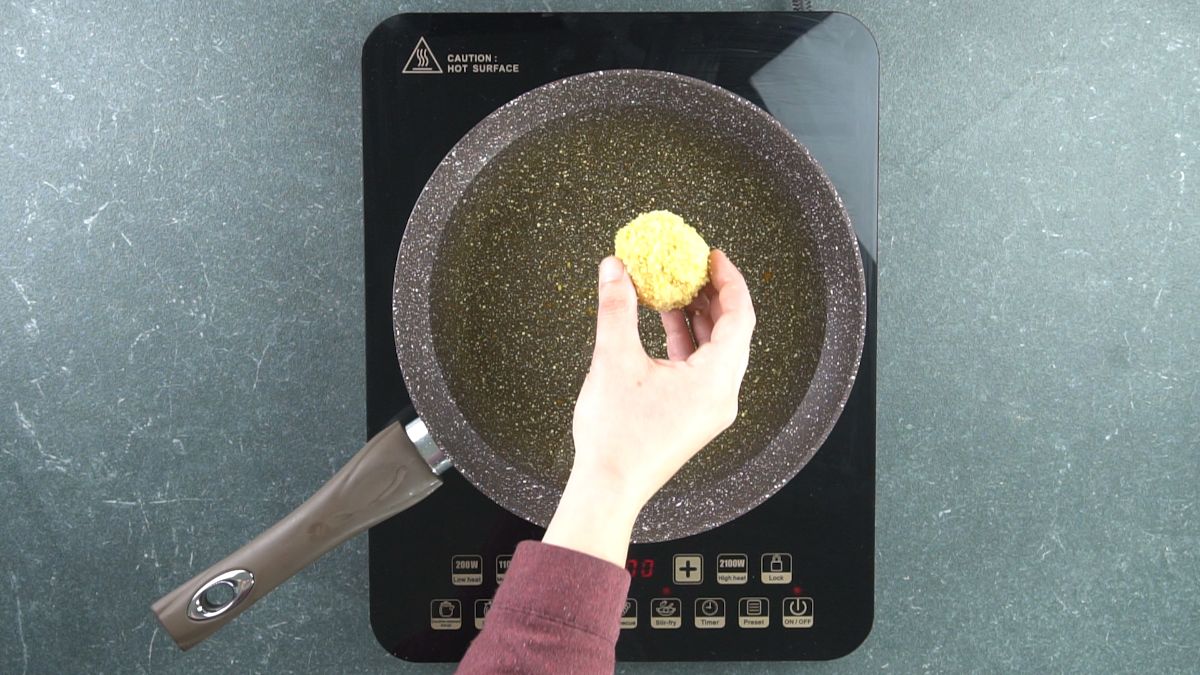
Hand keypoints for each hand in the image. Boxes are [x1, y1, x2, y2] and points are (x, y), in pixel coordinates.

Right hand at [542, 250, 754, 565]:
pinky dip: (687, 342)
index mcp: (714, 381)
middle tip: (694, 268)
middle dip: (713, 296)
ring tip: (675, 288)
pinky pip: (701, 368)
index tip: (713, 256)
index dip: (729, 281)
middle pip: (733, 333)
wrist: (607, 488)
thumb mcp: (613, 360)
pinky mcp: (693, 417)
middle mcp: (721, 396)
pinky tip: (663, 323)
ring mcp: (709, 409)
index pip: (740, 317)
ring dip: (698, 318)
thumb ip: (616, 308)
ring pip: (716, 351)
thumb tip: (615, 268)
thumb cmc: (615, 436)